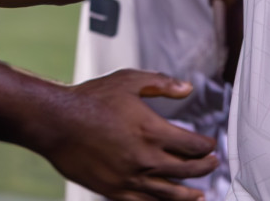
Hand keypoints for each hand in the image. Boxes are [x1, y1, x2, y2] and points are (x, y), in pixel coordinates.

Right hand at [24, 69, 218, 200]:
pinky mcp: (114, 190)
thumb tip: (187, 88)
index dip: (206, 146)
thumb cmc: (90, 100)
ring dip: (189, 195)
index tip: (211, 144)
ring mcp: (130, 178)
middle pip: (186, 171)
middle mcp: (145, 158)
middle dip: (204, 168)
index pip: (192, 145)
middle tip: (212, 165)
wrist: (57, 122)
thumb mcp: (129, 81)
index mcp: (152, 131)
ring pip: (169, 193)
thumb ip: (161, 84)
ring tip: (200, 195)